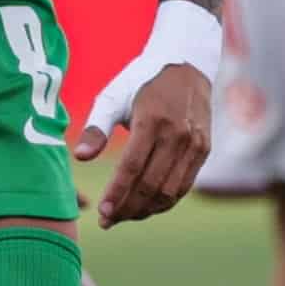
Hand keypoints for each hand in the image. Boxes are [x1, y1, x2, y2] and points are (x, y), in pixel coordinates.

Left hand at [75, 60, 212, 226]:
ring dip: (146, 210)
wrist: (185, 64)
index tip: (102, 214)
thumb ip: (96, 128)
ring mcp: (194, 143)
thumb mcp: (112, 97)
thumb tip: (80, 157)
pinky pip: (184, 185)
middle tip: (109, 221)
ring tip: (124, 216)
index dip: (117, 194)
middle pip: (151, 185)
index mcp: (152, 120)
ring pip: (170, 191)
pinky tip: (146, 207)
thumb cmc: (140, 81)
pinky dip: (165, 201)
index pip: (132, 168)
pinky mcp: (204, 149)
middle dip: (128, 209)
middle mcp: (177, 134)